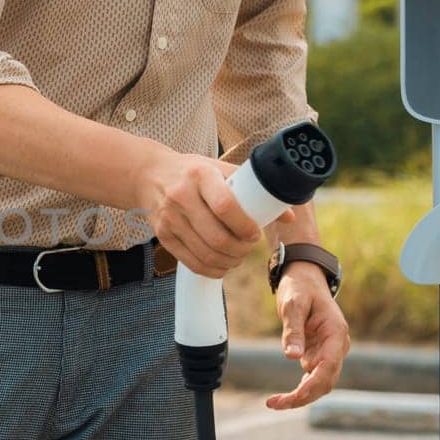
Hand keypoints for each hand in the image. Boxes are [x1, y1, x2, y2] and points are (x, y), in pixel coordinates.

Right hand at [135, 153, 292, 277]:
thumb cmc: (193, 172)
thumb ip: (253, 189)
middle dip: (240, 249)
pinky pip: (191, 262)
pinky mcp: (163, 235)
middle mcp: (181, 197)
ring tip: (238, 256)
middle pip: (217, 237)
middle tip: (248, 247)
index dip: (245, 226)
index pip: (225, 206)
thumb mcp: (220, 169)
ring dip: (229, 262)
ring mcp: (170, 218)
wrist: (150, 175)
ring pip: (206, 254)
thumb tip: (289, 215)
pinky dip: (212, 270)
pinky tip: (222, 265)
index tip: (255, 233)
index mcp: (200, 176)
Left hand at [266, 263, 349, 409]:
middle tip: (273, 403)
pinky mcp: (319, 354)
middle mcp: (337, 346)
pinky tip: (281, 398)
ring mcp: (330, 352)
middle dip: (303, 396)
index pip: (329, 366)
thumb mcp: (292, 305)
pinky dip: (300, 389)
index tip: (294, 396)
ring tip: (273, 403)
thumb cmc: (300, 288)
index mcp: (336, 333)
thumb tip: (291, 356)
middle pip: (326, 381)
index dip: (313, 384)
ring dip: (301, 397)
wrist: (305, 280)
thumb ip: (293, 330)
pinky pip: (313, 377)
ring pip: (321, 383)